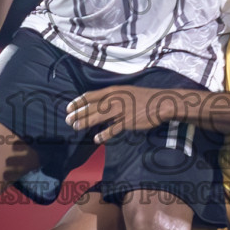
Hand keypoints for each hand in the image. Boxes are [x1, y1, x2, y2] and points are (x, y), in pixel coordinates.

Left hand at [66, 85, 183, 143]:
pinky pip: (112, 129)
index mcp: (114, 90)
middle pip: (91, 107)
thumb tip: (101, 106)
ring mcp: (121, 110)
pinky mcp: (128, 121)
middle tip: (67, 119)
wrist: (162, 102)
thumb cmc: (144, 97)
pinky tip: (96, 139)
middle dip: (78, 113)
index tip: (69, 107)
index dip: (78, 102)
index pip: (90, 95)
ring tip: (75, 127)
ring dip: (85, 122)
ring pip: (98, 117)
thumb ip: (113, 98)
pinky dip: (104, 134)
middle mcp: (115, 99)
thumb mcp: (126, 92)